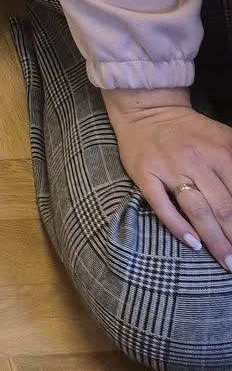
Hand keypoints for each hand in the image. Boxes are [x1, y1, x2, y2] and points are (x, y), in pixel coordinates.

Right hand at [106, 89, 231, 267]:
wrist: (147, 109)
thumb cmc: (189, 129)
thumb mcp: (224, 139)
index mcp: (219, 152)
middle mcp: (195, 161)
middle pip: (222, 207)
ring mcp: (169, 169)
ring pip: (196, 210)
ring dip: (214, 239)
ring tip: (226, 261)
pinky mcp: (145, 175)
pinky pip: (161, 205)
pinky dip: (177, 226)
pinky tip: (192, 244)